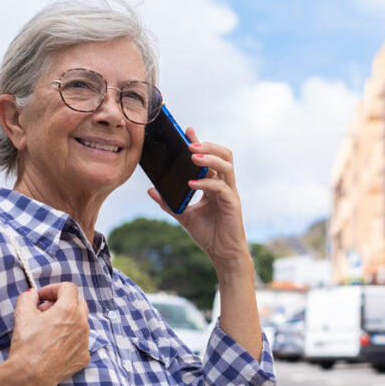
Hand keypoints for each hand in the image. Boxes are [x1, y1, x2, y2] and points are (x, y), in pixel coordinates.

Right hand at [8, 282, 89, 385]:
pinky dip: (69, 339)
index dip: (53, 289)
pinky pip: (80, 342)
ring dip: (67, 321)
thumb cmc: (27, 345)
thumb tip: (32, 294)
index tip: (42, 297)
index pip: (68, 288)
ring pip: (80, 323)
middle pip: (78, 303)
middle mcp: (82, 324)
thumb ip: (28, 298)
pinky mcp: (84, 357)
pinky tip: (54, 345)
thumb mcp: (22, 315)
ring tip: (48, 329)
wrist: (31, 375)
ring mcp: (85, 341)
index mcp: (69, 310)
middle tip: (44, 311)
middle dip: (61, 303)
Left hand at [147, 127, 251, 272]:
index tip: (187, 130)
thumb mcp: (184, 216)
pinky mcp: (233, 204)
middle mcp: (225, 185)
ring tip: (192, 156)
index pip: (210, 157)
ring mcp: (230, 193)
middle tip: (190, 144)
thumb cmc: (209, 235)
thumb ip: (170, 203)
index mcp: (215, 184)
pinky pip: (221, 187)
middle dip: (207, 146)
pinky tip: (191, 183)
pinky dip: (206, 182)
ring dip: (209, 158)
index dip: (199, 142)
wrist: (223, 255)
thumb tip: (151, 191)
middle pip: (224, 155)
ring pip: (226, 166)